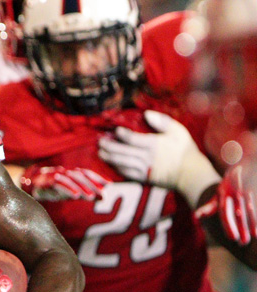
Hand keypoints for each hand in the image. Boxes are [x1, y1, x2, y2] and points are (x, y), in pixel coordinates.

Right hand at [20, 165, 109, 200]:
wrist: (30, 185)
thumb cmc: (52, 189)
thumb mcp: (70, 192)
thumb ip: (86, 194)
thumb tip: (104, 198)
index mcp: (71, 174)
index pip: (86, 173)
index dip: (98, 177)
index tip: (109, 184)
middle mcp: (64, 172)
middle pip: (81, 176)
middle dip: (92, 183)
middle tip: (102, 192)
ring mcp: (55, 175)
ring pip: (71, 179)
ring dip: (82, 187)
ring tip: (90, 196)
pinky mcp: (47, 181)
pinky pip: (59, 184)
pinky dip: (68, 189)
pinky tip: (76, 196)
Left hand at [98, 110, 219, 206]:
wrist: (190, 173)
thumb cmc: (185, 149)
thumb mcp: (178, 130)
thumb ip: (162, 121)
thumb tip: (147, 114)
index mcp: (153, 144)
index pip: (132, 139)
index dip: (121, 135)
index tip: (115, 130)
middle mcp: (145, 157)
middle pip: (122, 151)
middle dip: (110, 147)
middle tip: (100, 142)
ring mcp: (143, 169)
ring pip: (122, 163)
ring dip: (110, 158)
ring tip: (100, 153)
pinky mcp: (143, 178)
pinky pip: (126, 173)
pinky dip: (117, 168)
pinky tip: (111, 164)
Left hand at [195, 165, 256, 244]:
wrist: (244, 158)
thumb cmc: (230, 182)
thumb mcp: (219, 193)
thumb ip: (210, 207)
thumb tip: (196, 217)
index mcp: (225, 194)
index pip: (225, 212)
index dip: (229, 225)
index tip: (233, 239)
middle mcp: (237, 191)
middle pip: (239, 213)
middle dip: (242, 228)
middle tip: (244, 243)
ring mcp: (249, 187)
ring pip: (251, 207)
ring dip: (254, 222)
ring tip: (256, 236)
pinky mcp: (256, 186)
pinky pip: (256, 200)